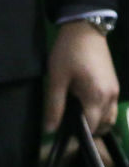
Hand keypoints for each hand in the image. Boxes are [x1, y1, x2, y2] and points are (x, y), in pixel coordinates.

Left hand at [45, 19, 119, 133]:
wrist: (85, 30)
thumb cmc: (68, 53)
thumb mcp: (56, 79)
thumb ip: (54, 106)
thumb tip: (50, 129)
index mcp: (96, 97)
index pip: (91, 126)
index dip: (78, 134)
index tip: (64, 135)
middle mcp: (111, 97)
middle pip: (103, 125)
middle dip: (88, 131)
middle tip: (68, 128)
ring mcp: (116, 91)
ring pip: (110, 118)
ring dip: (97, 124)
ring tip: (76, 120)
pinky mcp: (115, 85)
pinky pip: (111, 107)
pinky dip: (101, 114)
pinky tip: (85, 109)